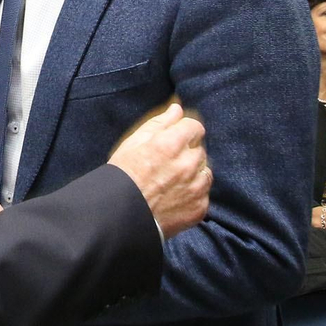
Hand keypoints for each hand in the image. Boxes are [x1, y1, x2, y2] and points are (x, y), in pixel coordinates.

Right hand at [106, 103, 210, 238]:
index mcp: (172, 144)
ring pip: (205, 171)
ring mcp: (196, 188)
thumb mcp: (134, 142)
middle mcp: (188, 164)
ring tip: (171, 183)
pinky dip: (193, 195)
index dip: (185, 132)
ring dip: (194, 173)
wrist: (121, 217)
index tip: (176, 140)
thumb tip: (177, 109)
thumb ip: (159, 123)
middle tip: (167, 165)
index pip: (195, 127)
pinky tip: (175, 198)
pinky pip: (204, 194)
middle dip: (187, 153)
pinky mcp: (199, 208)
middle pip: (199, 150)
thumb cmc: (123, 176)